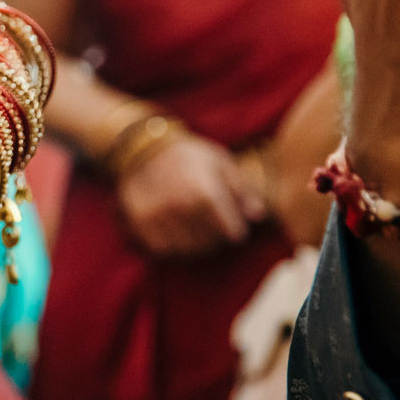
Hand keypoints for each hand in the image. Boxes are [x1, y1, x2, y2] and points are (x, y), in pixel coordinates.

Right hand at [116, 134, 266, 257]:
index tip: (234, 224)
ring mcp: (158, 216)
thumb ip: (242, 191)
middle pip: (211, 244)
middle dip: (217, 239)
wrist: (144, 150)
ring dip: (196, 245)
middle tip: (215, 227)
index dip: (237, 230)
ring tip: (197, 231)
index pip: (232, 234)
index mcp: (205, 192)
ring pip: (187, 250)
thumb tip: (258, 216)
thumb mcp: (222, 164)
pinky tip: (177, 233)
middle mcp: (180, 207)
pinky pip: (164, 249)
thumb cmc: (190, 157)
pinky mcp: (141, 223)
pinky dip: (174, 247)